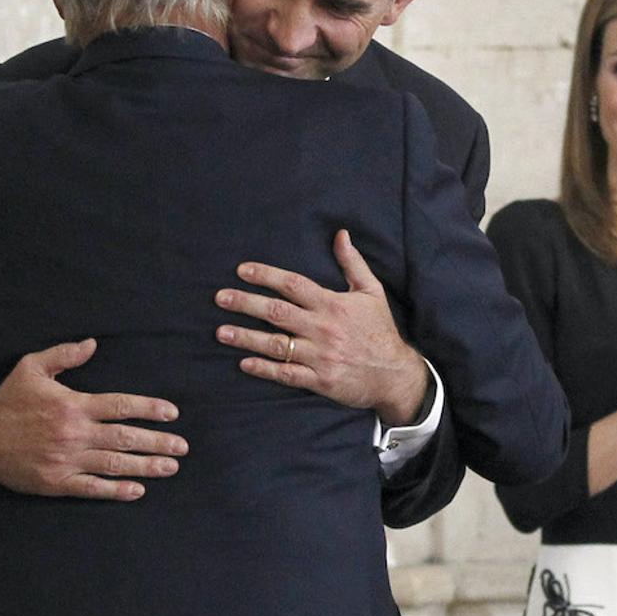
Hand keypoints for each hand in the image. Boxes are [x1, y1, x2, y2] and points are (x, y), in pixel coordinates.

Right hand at [0, 339, 186, 499]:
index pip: (120, 406)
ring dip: (146, 467)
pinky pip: (91, 488)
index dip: (149, 409)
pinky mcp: (57, 483)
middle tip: (182, 447)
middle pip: (125, 438)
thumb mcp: (32, 368)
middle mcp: (74, 433)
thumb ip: (64, 355)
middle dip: (157, 442)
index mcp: (73, 405)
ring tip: (170, 467)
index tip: (172, 414)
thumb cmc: (8, 401)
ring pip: (114, 465)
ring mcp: (66, 460)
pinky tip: (137, 490)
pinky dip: (116, 490)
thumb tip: (93, 343)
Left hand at [215, 229, 428, 425]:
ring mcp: (320, 356)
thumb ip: (353, 263)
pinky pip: (286, 374)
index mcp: (333, 304)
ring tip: (221, 332)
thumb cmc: (380, 331)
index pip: (293, 285)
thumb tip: (341, 234)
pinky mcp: (320, 380)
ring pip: (276, 344)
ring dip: (246, 337)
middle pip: (277, 312)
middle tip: (220, 297)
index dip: (266, 275)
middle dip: (246, 303)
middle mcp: (323, 328)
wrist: (396, 374)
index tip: (242, 271)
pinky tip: (244, 363)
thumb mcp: (372, 292)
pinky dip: (265, 369)